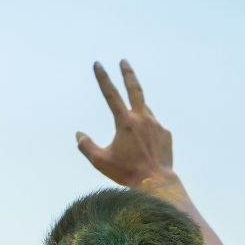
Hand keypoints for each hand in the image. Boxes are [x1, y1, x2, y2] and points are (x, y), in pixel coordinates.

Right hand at [76, 60, 174, 188]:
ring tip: (130, 125)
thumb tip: (78, 135)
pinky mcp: (166, 134)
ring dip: (136, 110)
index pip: (111, 94)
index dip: (103, 78)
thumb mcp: (100, 161)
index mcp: (125, 122)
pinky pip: (154, 127)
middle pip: (135, 89)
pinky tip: (144, 146)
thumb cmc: (126, 172)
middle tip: (124, 62)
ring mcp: (156, 125)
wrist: (156, 182)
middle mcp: (142, 118)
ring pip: (144, 110)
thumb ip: (86, 146)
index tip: (98, 64)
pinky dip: (146, 131)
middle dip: (128, 73)